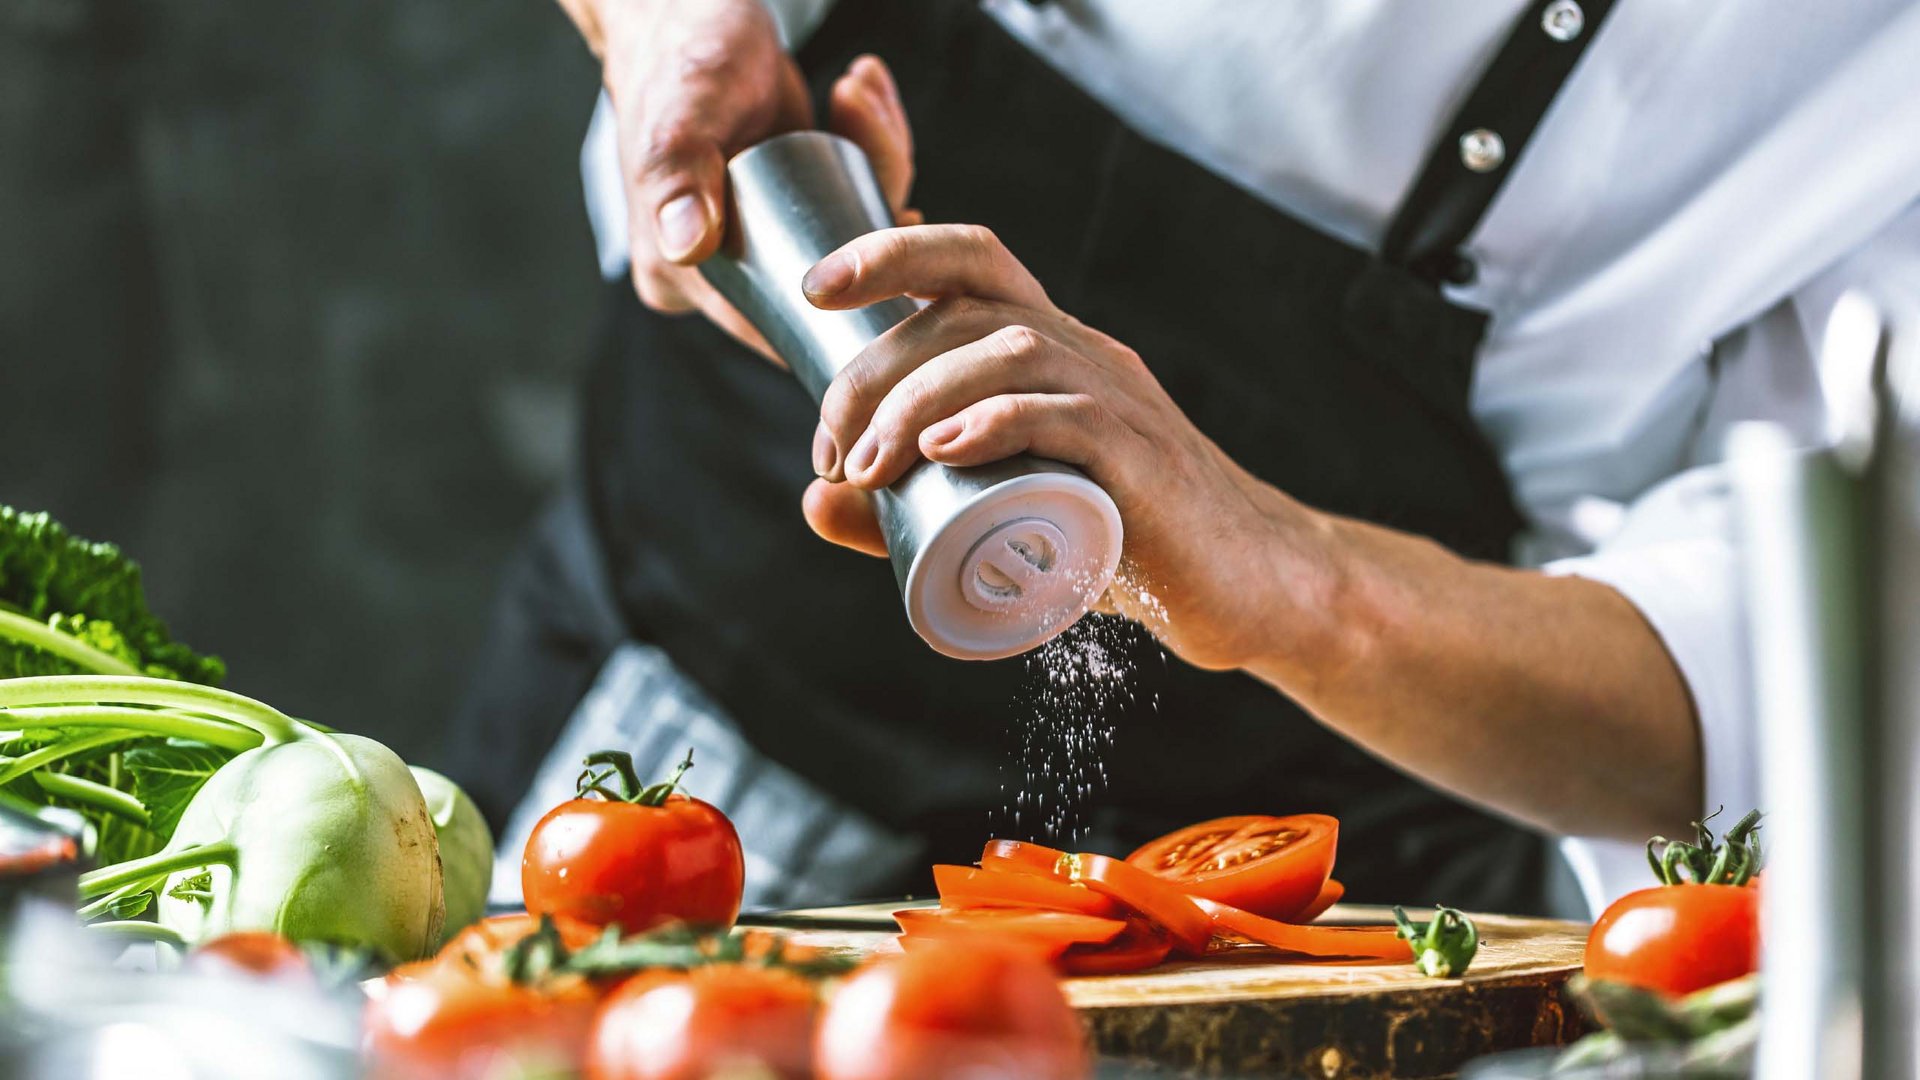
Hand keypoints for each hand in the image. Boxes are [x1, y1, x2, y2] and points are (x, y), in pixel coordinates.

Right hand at [572, 0, 916, 355]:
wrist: (685, 10)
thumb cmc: (675, 60)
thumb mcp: (679, 120)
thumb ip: (678, 178)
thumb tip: (687, 246)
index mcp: (679, 274)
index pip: (770, 326)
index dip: (842, 311)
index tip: (893, 252)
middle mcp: (719, 269)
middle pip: (823, 282)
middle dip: (873, 220)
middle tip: (879, 148)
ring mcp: (758, 235)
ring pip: (847, 235)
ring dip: (877, 163)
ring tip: (856, 94)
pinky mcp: (790, 200)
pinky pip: (849, 197)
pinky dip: (870, 147)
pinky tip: (862, 91)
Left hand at [797, 224, 1324, 669]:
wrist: (1248, 588)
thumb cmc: (1122, 544)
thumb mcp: (1004, 518)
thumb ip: (905, 513)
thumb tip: (813, 500)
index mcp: (1052, 350)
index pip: (973, 260)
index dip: (890, 251)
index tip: (814, 292)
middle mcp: (1086, 354)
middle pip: (969, 309)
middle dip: (874, 369)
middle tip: (832, 453)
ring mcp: (1122, 402)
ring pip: (1011, 351)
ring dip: (918, 398)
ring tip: (870, 466)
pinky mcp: (1145, 464)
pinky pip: (1070, 414)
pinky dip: (997, 423)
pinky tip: (942, 450)